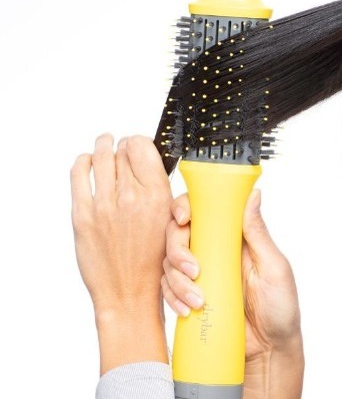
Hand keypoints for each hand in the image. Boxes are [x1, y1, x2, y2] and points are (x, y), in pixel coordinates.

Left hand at [71, 134, 172, 372]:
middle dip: (122, 147)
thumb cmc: (153, 262)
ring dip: (102, 146)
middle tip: (122, 148)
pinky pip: (79, 175)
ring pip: (100, 157)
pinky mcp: (83, 215)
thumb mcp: (169, 221)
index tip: (137, 144)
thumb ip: (158, 191)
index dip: (139, 143)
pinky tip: (86, 161)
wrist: (131, 293)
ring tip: (104, 143)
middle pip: (122, 151)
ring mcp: (105, 206)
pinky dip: (82, 163)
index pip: (143, 148)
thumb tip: (145, 165)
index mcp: (159, 196)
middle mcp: (132, 197)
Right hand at [163, 189, 302, 396]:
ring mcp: (202, 274)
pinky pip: (169, 289)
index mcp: (237, 238)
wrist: (270, 352)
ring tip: (198, 301)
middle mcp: (216, 252)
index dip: (187, 207)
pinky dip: (172, 297)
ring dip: (177, 280)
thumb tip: (253, 194)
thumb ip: (258, 232)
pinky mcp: (191, 296)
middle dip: (178, 249)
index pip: (206, 210)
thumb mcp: (274, 268)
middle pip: (179, 234)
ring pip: (170, 262)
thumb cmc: (281, 309)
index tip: (182, 218)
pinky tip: (187, 310)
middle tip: (194, 270)